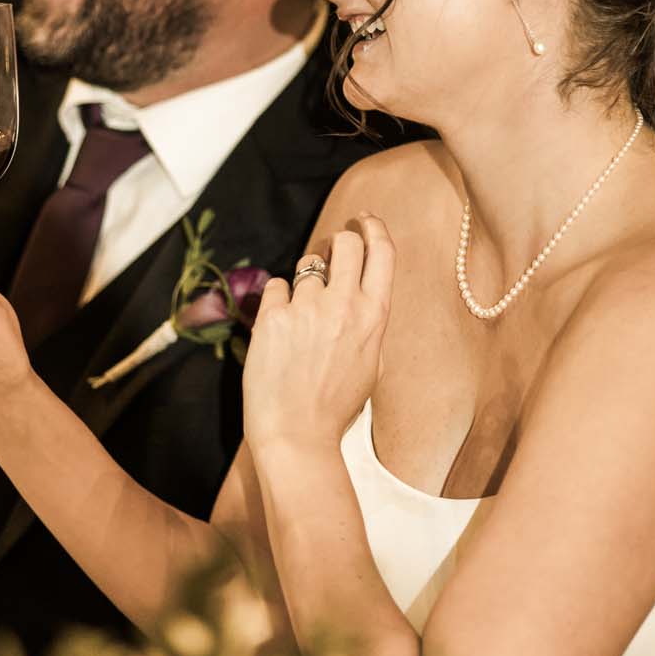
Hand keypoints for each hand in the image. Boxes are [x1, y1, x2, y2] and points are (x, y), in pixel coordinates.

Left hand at [242, 214, 393, 453]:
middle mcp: (343, 305)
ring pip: (307, 263)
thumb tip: (360, 287)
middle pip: (345, 241)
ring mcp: (306, 309)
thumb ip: (367, 320)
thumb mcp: (370, 361)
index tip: (364, 219)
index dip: (373, 227)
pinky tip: (280, 330)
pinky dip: (277, 301)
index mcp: (374, 316)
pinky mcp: (272, 317)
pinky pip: (275, 287)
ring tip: (301, 315)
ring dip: (304, 280)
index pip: (382, 251)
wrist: (297, 435)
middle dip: (339, 242)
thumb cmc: (335, 406)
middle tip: (330, 255)